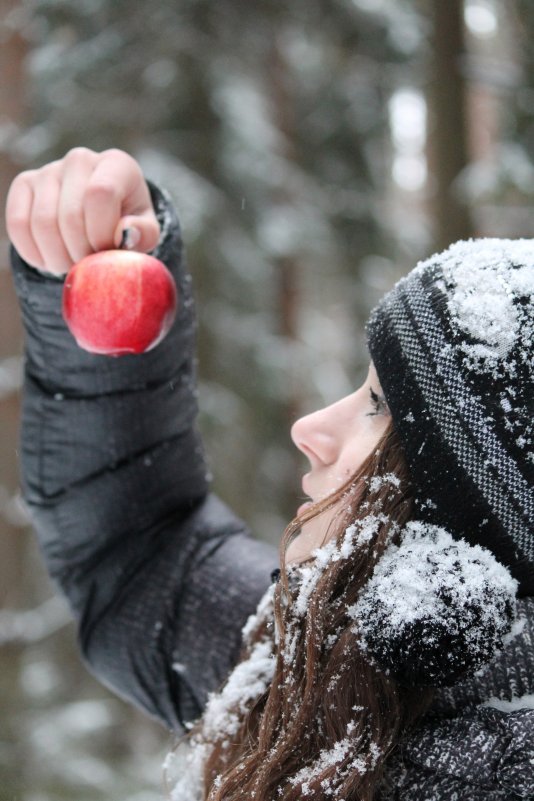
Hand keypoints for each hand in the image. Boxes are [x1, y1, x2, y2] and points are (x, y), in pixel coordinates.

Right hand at [5, 147, 160, 275]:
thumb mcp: (146, 231)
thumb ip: (143, 233)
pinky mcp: (25, 184)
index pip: (100, 194)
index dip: (101, 234)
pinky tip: (51, 260)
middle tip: (89, 267)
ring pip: (42, 223)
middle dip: (80, 254)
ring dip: (57, 258)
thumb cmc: (127, 223)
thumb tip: (124, 232)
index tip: (107, 252)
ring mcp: (49, 170)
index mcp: (117, 165)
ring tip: (73, 266)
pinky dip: (34, 253)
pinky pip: (18, 224)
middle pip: (70, 215)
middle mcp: (80, 160)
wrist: (101, 215)